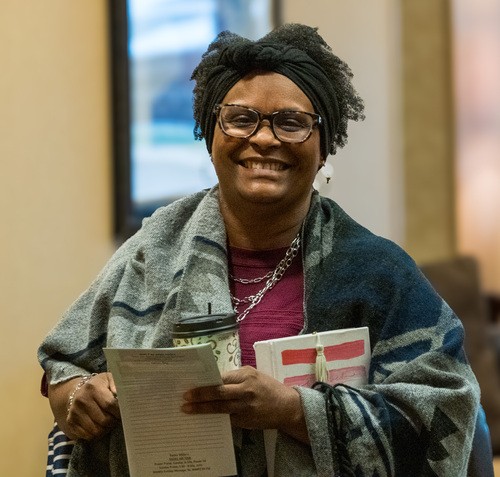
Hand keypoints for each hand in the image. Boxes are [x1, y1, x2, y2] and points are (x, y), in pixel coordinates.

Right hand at [62, 372, 119, 439]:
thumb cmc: (99, 386)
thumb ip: (116, 383)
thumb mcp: (108, 379)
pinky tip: (100, 427)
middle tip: (116, 419)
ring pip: (96, 431)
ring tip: (109, 423)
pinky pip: (87, 436)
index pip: (110, 404)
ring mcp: (74, 412)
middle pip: (104, 420)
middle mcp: (81, 400)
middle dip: (114, 422)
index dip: (119, 412)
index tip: (124, 413)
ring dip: (106, 430)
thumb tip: (120, 394)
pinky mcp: (70, 423)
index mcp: (93, 388)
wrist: (78, 391)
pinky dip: (96, 435)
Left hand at [181, 366, 308, 442]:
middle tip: (185, 396)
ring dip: (202, 409)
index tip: (192, 382)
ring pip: (220, 408)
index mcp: (246, 376)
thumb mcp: (254, 375)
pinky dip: (214, 418)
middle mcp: (246, 391)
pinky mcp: (246, 421)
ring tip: (188, 409)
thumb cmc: (268, 387)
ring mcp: (246, 407)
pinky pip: (226, 419)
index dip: (206, 381)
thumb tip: (214, 379)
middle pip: (218, 393)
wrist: (287, 407)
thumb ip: (235, 376)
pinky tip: (204, 418)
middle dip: (200, 395)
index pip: (221, 378)